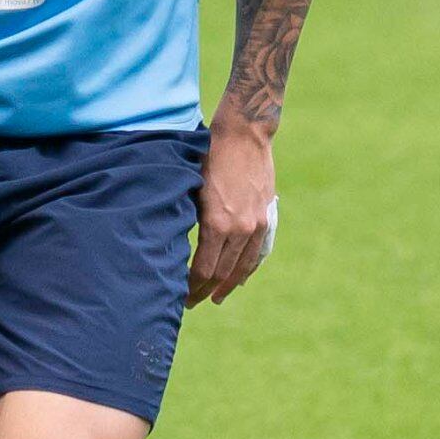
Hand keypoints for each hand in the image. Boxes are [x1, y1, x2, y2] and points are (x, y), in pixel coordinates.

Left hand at [187, 116, 277, 306]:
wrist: (245, 135)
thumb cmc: (209, 158)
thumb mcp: (190, 189)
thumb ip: (188, 220)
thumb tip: (173, 248)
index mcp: (217, 223)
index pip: (204, 269)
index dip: (192, 287)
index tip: (181, 296)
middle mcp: (240, 229)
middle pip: (222, 273)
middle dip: (206, 291)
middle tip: (192, 302)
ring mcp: (256, 224)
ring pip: (242, 267)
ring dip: (228, 285)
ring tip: (216, 297)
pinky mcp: (266, 217)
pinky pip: (258, 252)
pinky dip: (247, 269)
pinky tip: (238, 279)